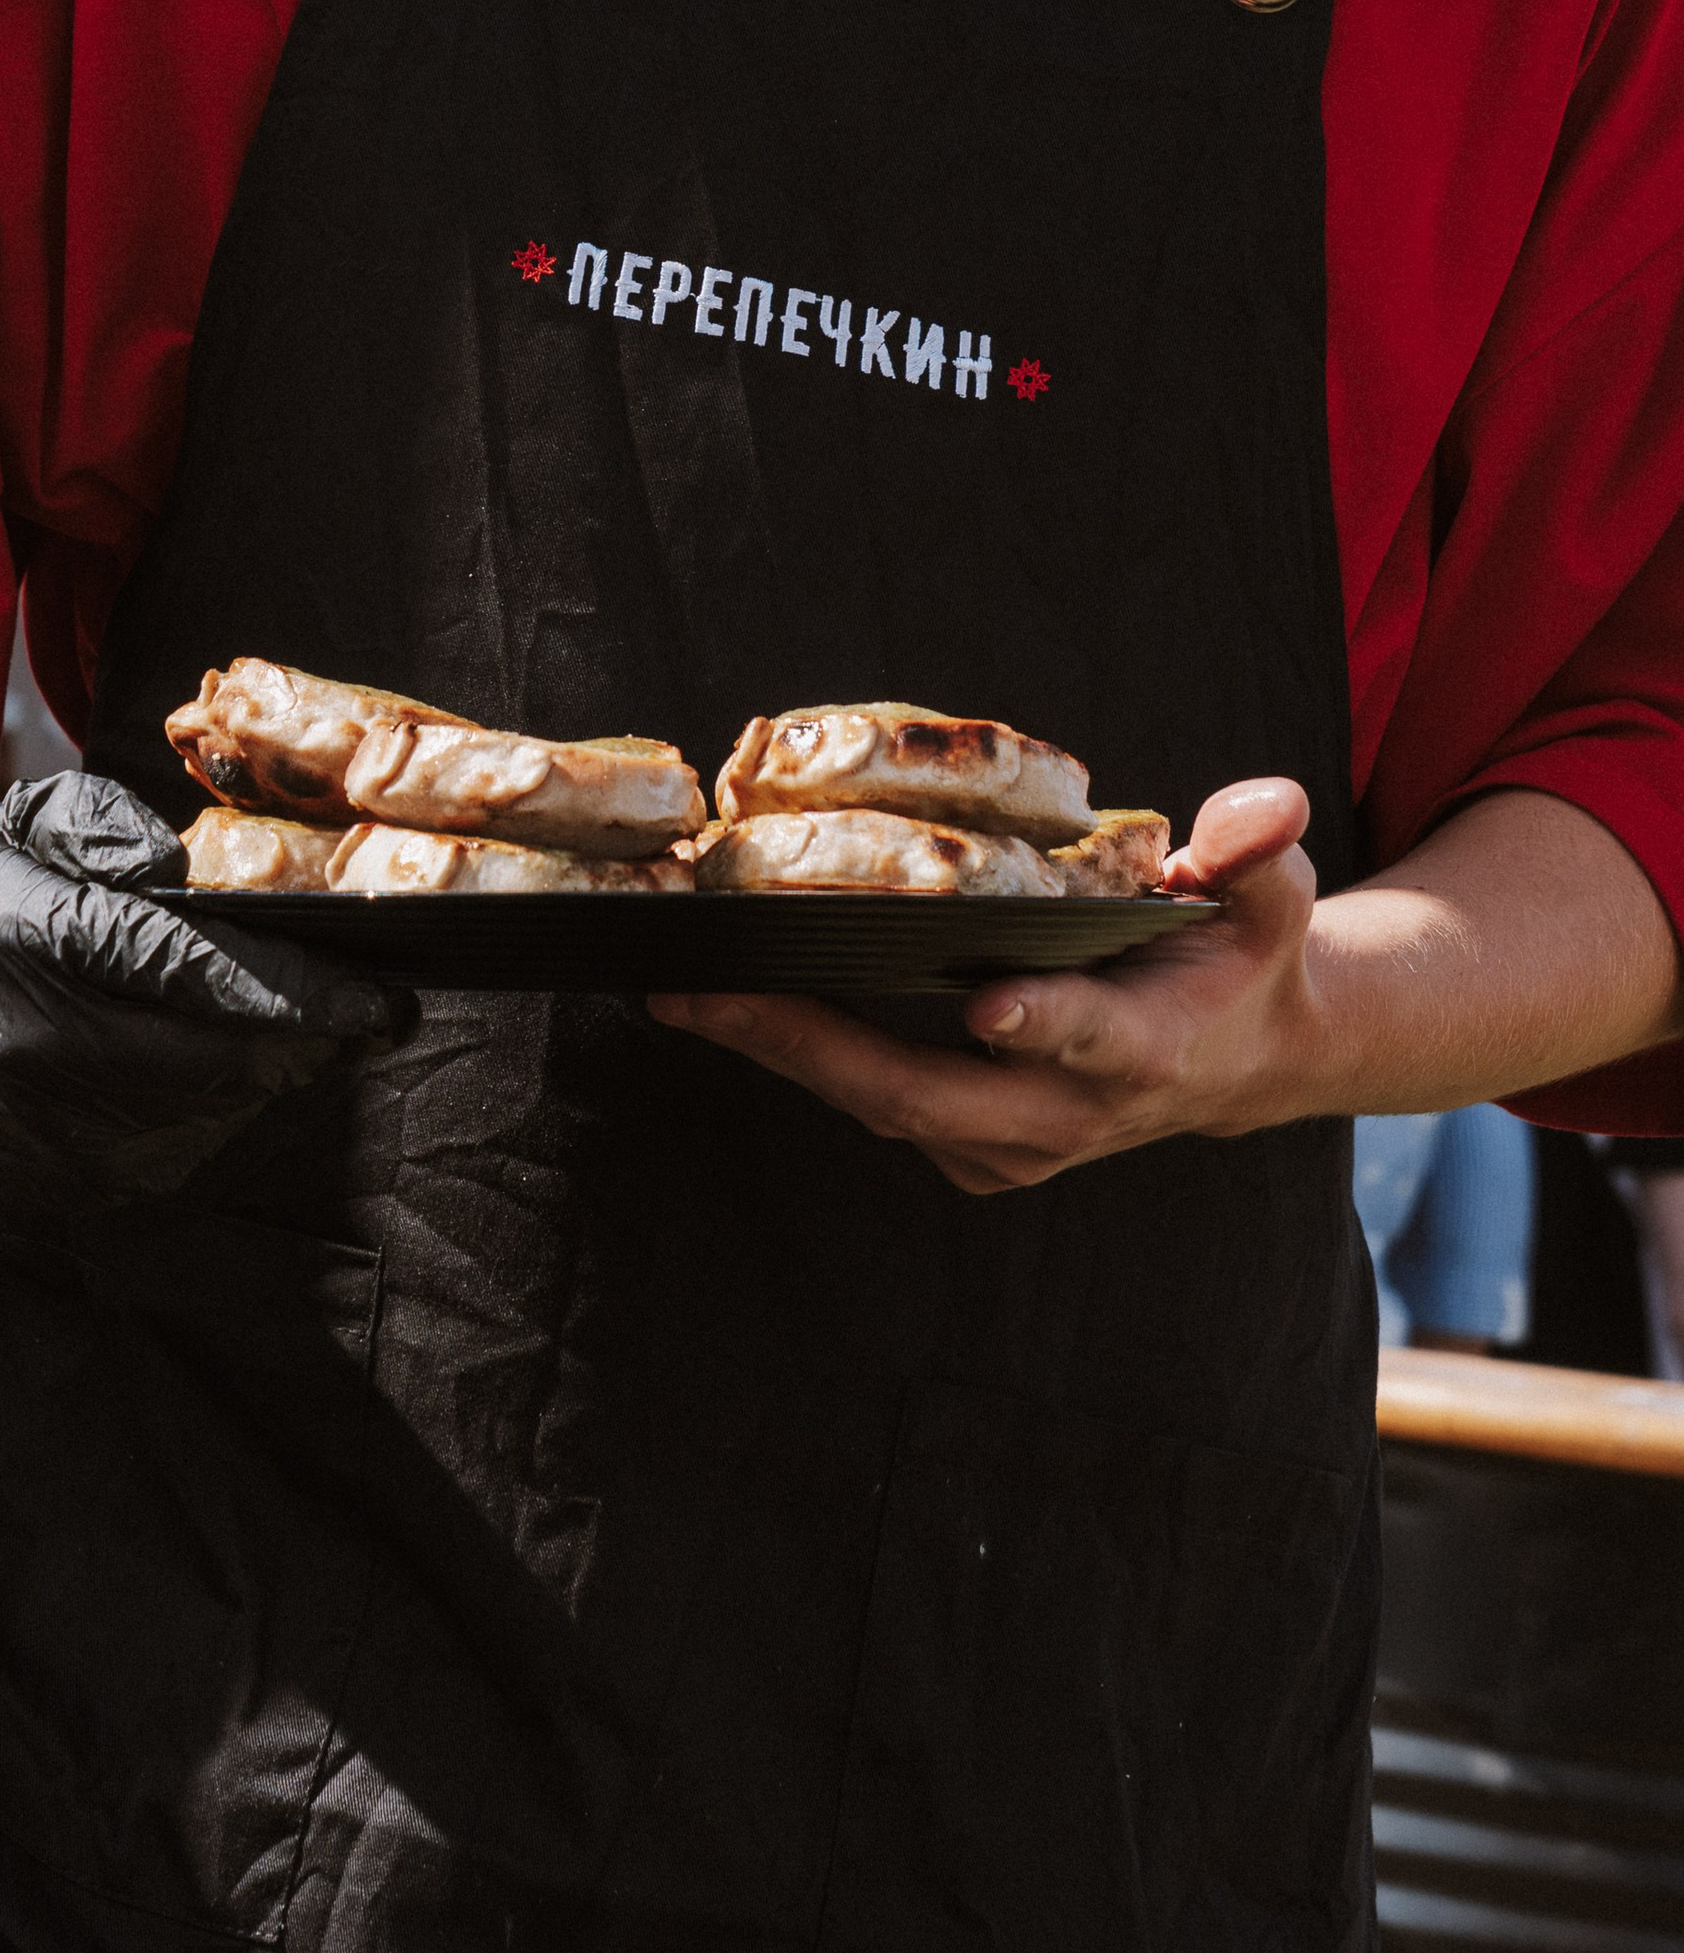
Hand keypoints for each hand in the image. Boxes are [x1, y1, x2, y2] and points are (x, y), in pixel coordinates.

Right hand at [0, 769, 405, 1210]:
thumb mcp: (25, 821)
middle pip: (213, 1062)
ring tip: (308, 1048)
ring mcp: (38, 1127)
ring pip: (198, 1123)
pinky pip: (160, 1168)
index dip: (295, 992)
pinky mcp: (43, 1182)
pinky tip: (233, 1090)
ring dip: (268, 1089)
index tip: (375, 997)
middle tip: (366, 1023)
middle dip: (306, 1046)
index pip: (190, 973)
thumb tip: (175, 866)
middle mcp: (35, 1043)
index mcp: (37, 941)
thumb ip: (103, 824)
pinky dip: (213, 1131)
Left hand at [649, 776, 1319, 1194]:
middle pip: (929, 1093)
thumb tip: (1264, 807)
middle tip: (706, 991)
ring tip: (679, 991)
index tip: (987, 1003)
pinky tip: (724, 1003)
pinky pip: (871, 1102)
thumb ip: (1259, 852)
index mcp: (1144, 1047)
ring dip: (778, 1052)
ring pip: (880, 1105)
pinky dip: (799, 1055)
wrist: (1236, 1061)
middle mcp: (1067, 1113)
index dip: (1043, 1025)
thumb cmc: (1240, 961)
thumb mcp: (1272, 899)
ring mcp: (1009, 1141)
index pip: (1091, 1038)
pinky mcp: (967, 1144)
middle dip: (810, 1045)